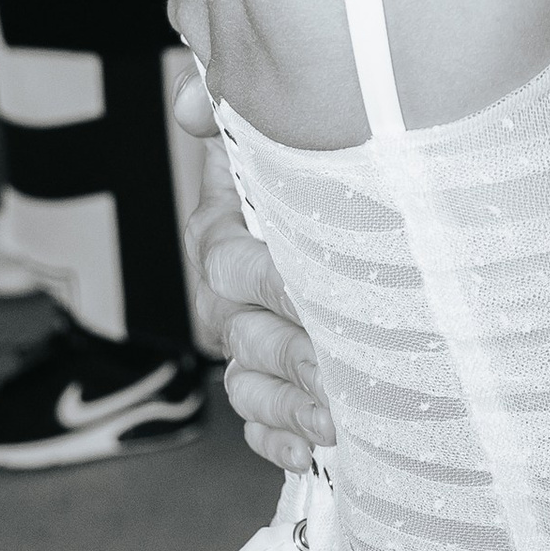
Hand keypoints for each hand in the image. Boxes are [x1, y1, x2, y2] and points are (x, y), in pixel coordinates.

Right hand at [170, 64, 333, 471]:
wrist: (356, 218)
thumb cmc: (319, 173)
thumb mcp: (282, 136)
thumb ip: (233, 110)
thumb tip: (193, 98)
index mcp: (225, 233)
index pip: (227, 261)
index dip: (266, 279)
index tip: (309, 289)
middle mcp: (229, 295)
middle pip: (241, 333)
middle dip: (292, 352)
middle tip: (338, 367)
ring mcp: (247, 348)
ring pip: (248, 386)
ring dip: (291, 406)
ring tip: (337, 420)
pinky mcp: (270, 393)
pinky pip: (260, 426)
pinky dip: (282, 441)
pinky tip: (315, 453)